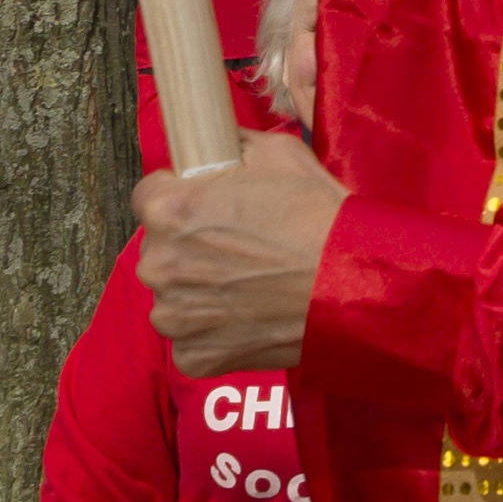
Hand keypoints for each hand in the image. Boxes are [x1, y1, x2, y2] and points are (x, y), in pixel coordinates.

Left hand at [137, 135, 345, 371]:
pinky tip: (249, 317)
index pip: (148, 195)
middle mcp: (159, 264)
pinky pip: (191, 339)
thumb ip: (232, 145)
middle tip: (239, 247)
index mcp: (170, 211)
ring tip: (248, 286)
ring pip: (173, 296)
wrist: (354, 283)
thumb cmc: (317, 217)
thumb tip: (217, 144)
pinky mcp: (194, 356)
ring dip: (199, 291)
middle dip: (190, 245)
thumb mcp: (279, 154)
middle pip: (160, 248)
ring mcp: (174, 316)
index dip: (180, 195)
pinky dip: (214, 332)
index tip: (207, 204)